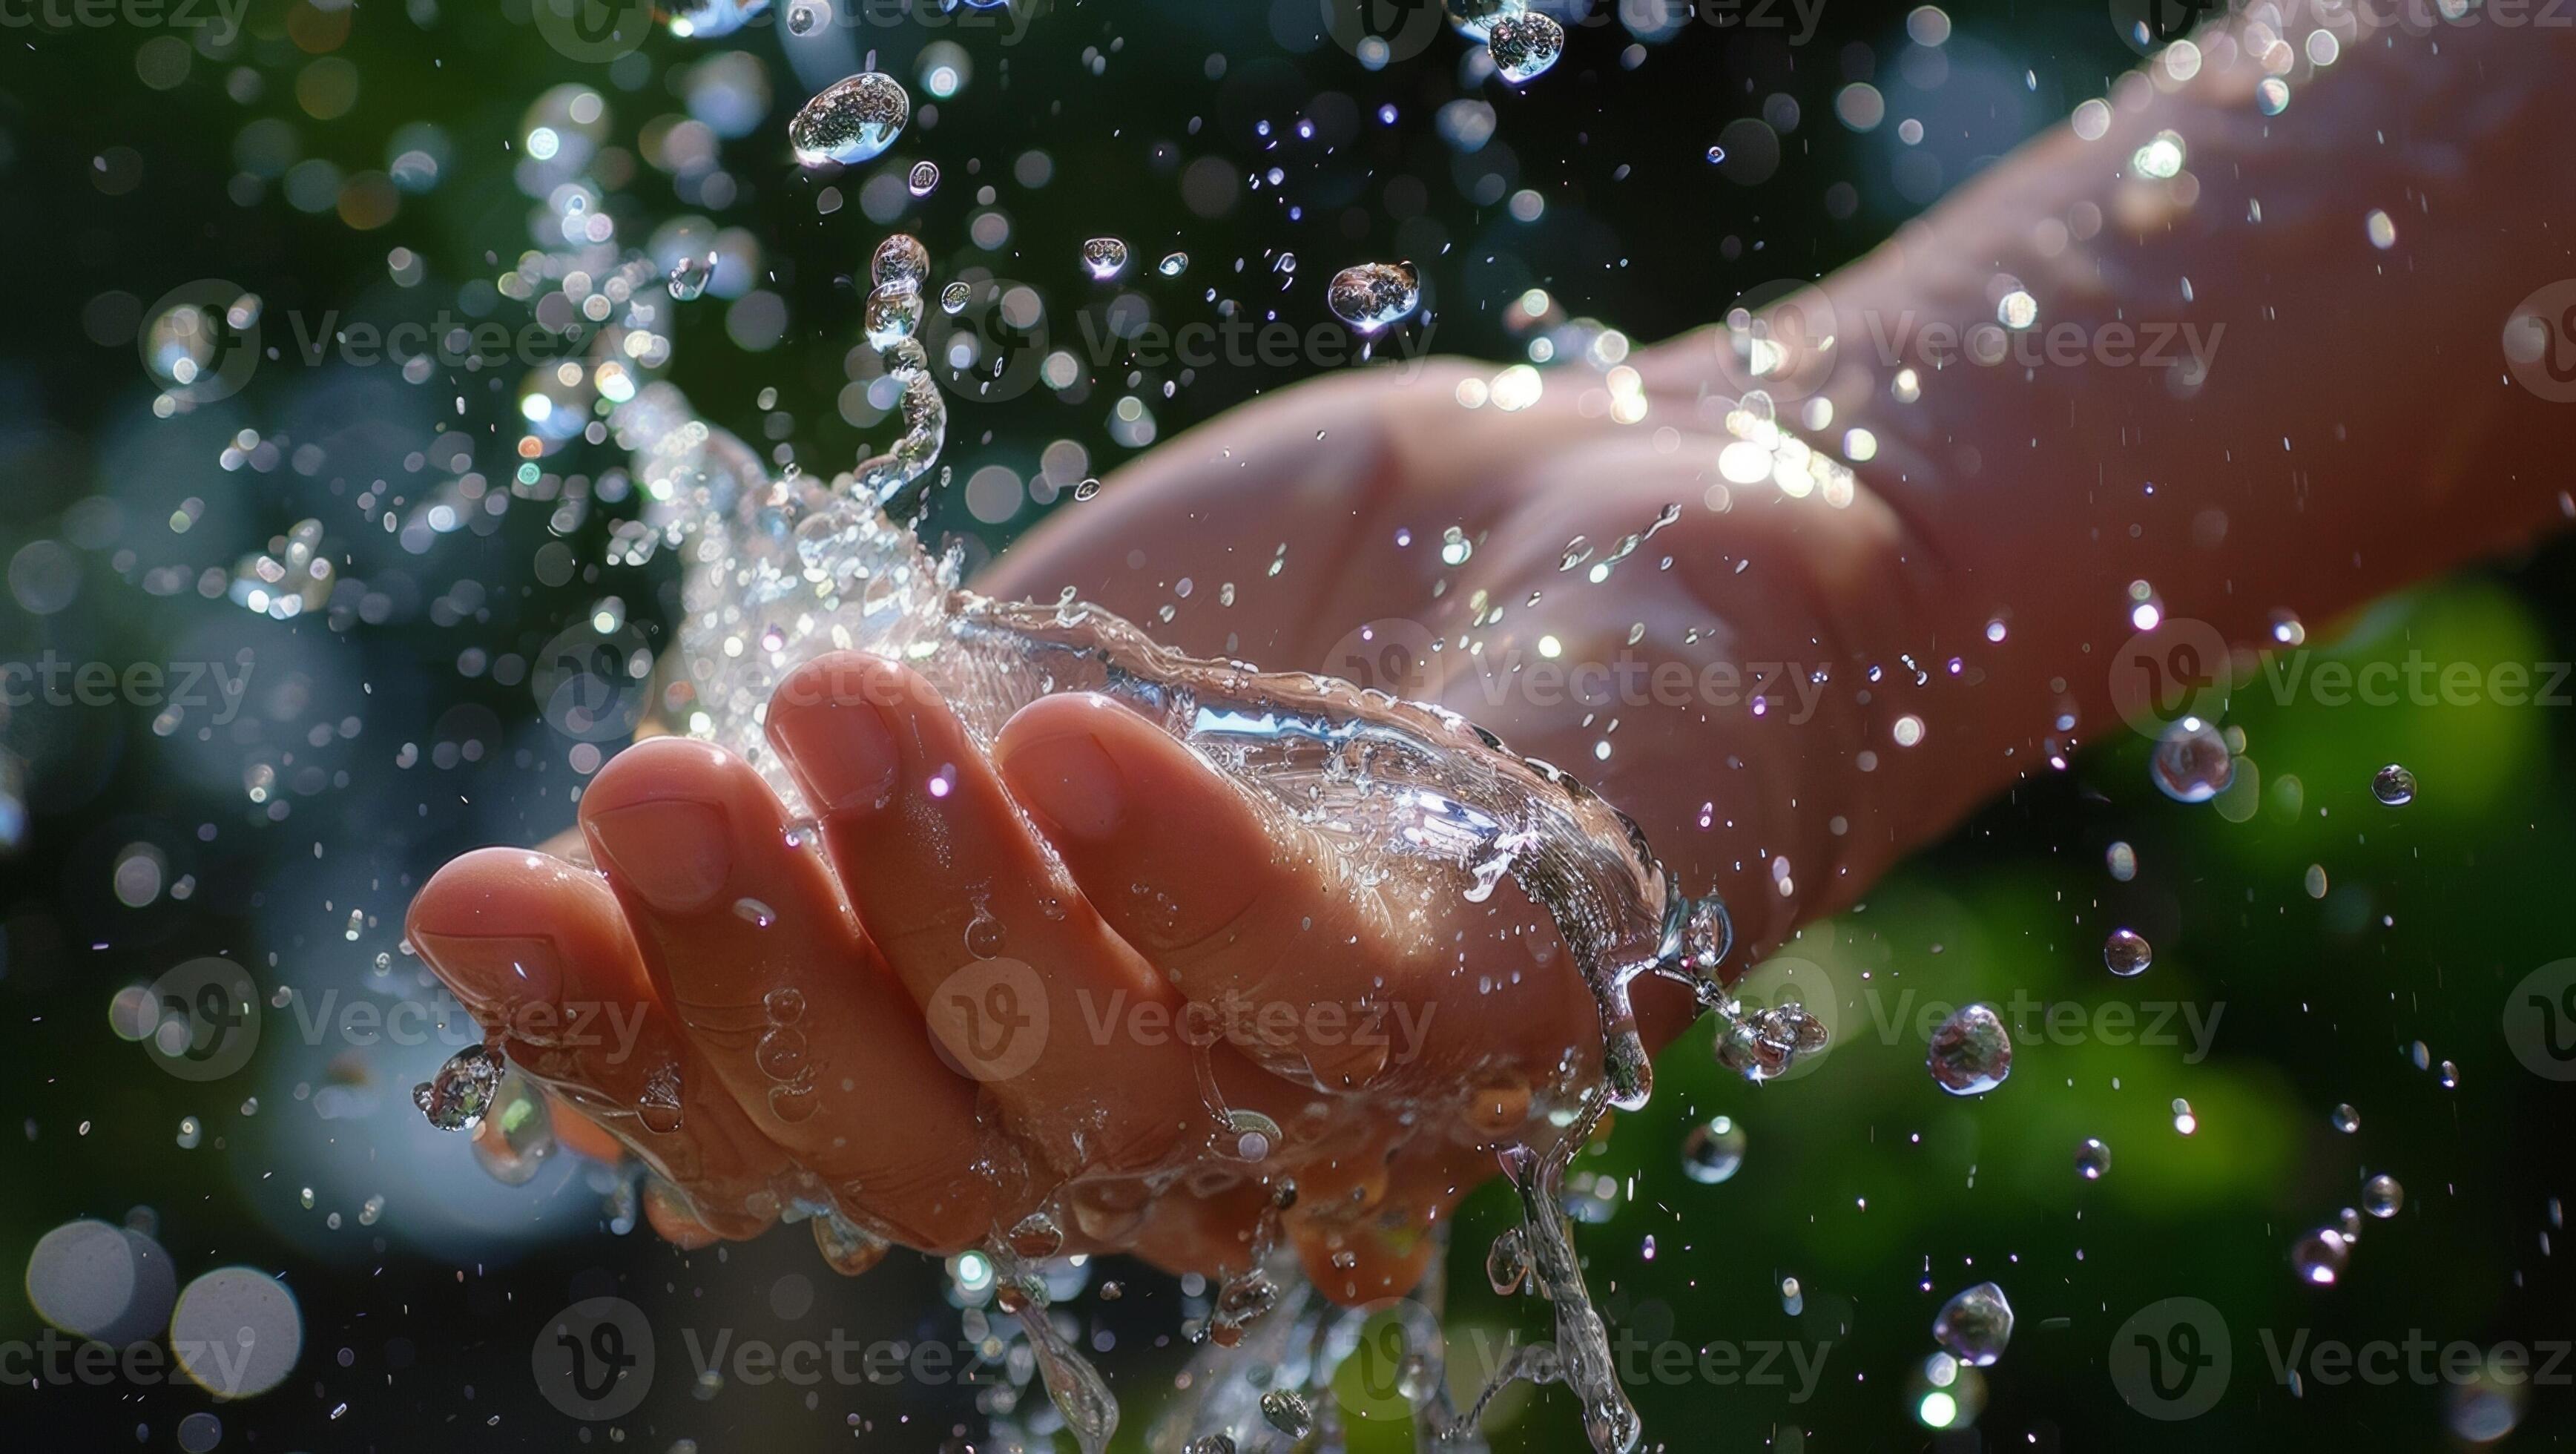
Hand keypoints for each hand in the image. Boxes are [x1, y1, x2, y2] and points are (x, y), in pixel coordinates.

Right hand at [409, 641, 1607, 1299]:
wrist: (1600, 506)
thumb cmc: (1295, 608)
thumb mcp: (1020, 688)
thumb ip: (845, 809)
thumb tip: (553, 883)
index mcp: (1042, 1078)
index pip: (807, 1121)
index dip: (635, 1039)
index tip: (472, 902)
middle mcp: (1187, 1136)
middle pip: (943, 1150)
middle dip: (773, 982)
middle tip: (655, 790)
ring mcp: (1355, 1086)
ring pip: (1112, 1080)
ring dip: (957, 907)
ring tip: (845, 715)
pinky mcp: (1520, 985)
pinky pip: (1338, 986)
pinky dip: (1198, 881)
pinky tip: (1077, 744)